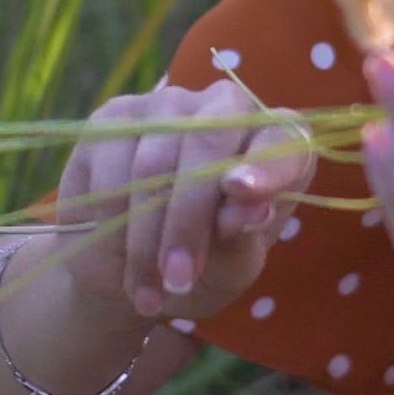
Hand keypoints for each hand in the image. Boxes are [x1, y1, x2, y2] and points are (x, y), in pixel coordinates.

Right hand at [53, 77, 317, 322]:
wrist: (136, 271)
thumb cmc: (204, 267)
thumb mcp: (232, 267)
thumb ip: (244, 237)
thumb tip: (255, 208)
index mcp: (275, 142)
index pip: (282, 141)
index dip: (266, 164)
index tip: (242, 193)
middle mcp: (225, 107)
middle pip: (207, 143)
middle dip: (188, 219)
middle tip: (179, 280)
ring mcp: (167, 105)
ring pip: (152, 165)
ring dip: (146, 238)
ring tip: (149, 290)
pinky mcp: (114, 118)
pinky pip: (111, 170)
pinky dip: (112, 224)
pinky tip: (119, 261)